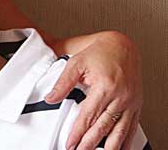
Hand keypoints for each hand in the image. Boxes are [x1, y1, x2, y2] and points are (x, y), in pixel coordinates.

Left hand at [45, 31, 141, 149]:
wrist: (122, 45)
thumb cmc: (100, 52)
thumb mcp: (76, 63)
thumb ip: (62, 83)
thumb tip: (50, 98)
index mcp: (105, 87)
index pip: (88, 116)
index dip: (78, 132)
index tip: (70, 143)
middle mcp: (120, 97)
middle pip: (103, 127)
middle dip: (90, 143)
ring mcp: (130, 102)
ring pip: (120, 130)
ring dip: (110, 146)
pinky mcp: (136, 104)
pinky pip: (132, 126)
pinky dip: (126, 140)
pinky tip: (121, 148)